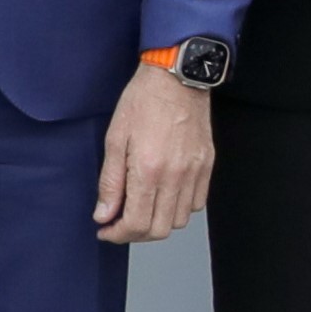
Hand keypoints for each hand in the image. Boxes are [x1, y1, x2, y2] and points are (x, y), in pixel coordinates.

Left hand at [97, 63, 215, 243]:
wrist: (176, 77)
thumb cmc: (143, 101)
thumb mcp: (115, 139)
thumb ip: (111, 182)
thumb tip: (104, 215)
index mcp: (148, 170)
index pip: (136, 224)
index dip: (118, 234)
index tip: (106, 230)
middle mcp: (175, 177)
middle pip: (158, 230)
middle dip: (135, 233)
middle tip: (120, 222)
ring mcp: (194, 172)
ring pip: (178, 221)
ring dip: (157, 222)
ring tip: (142, 208)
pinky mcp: (206, 165)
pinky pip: (196, 203)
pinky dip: (178, 208)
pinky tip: (163, 195)